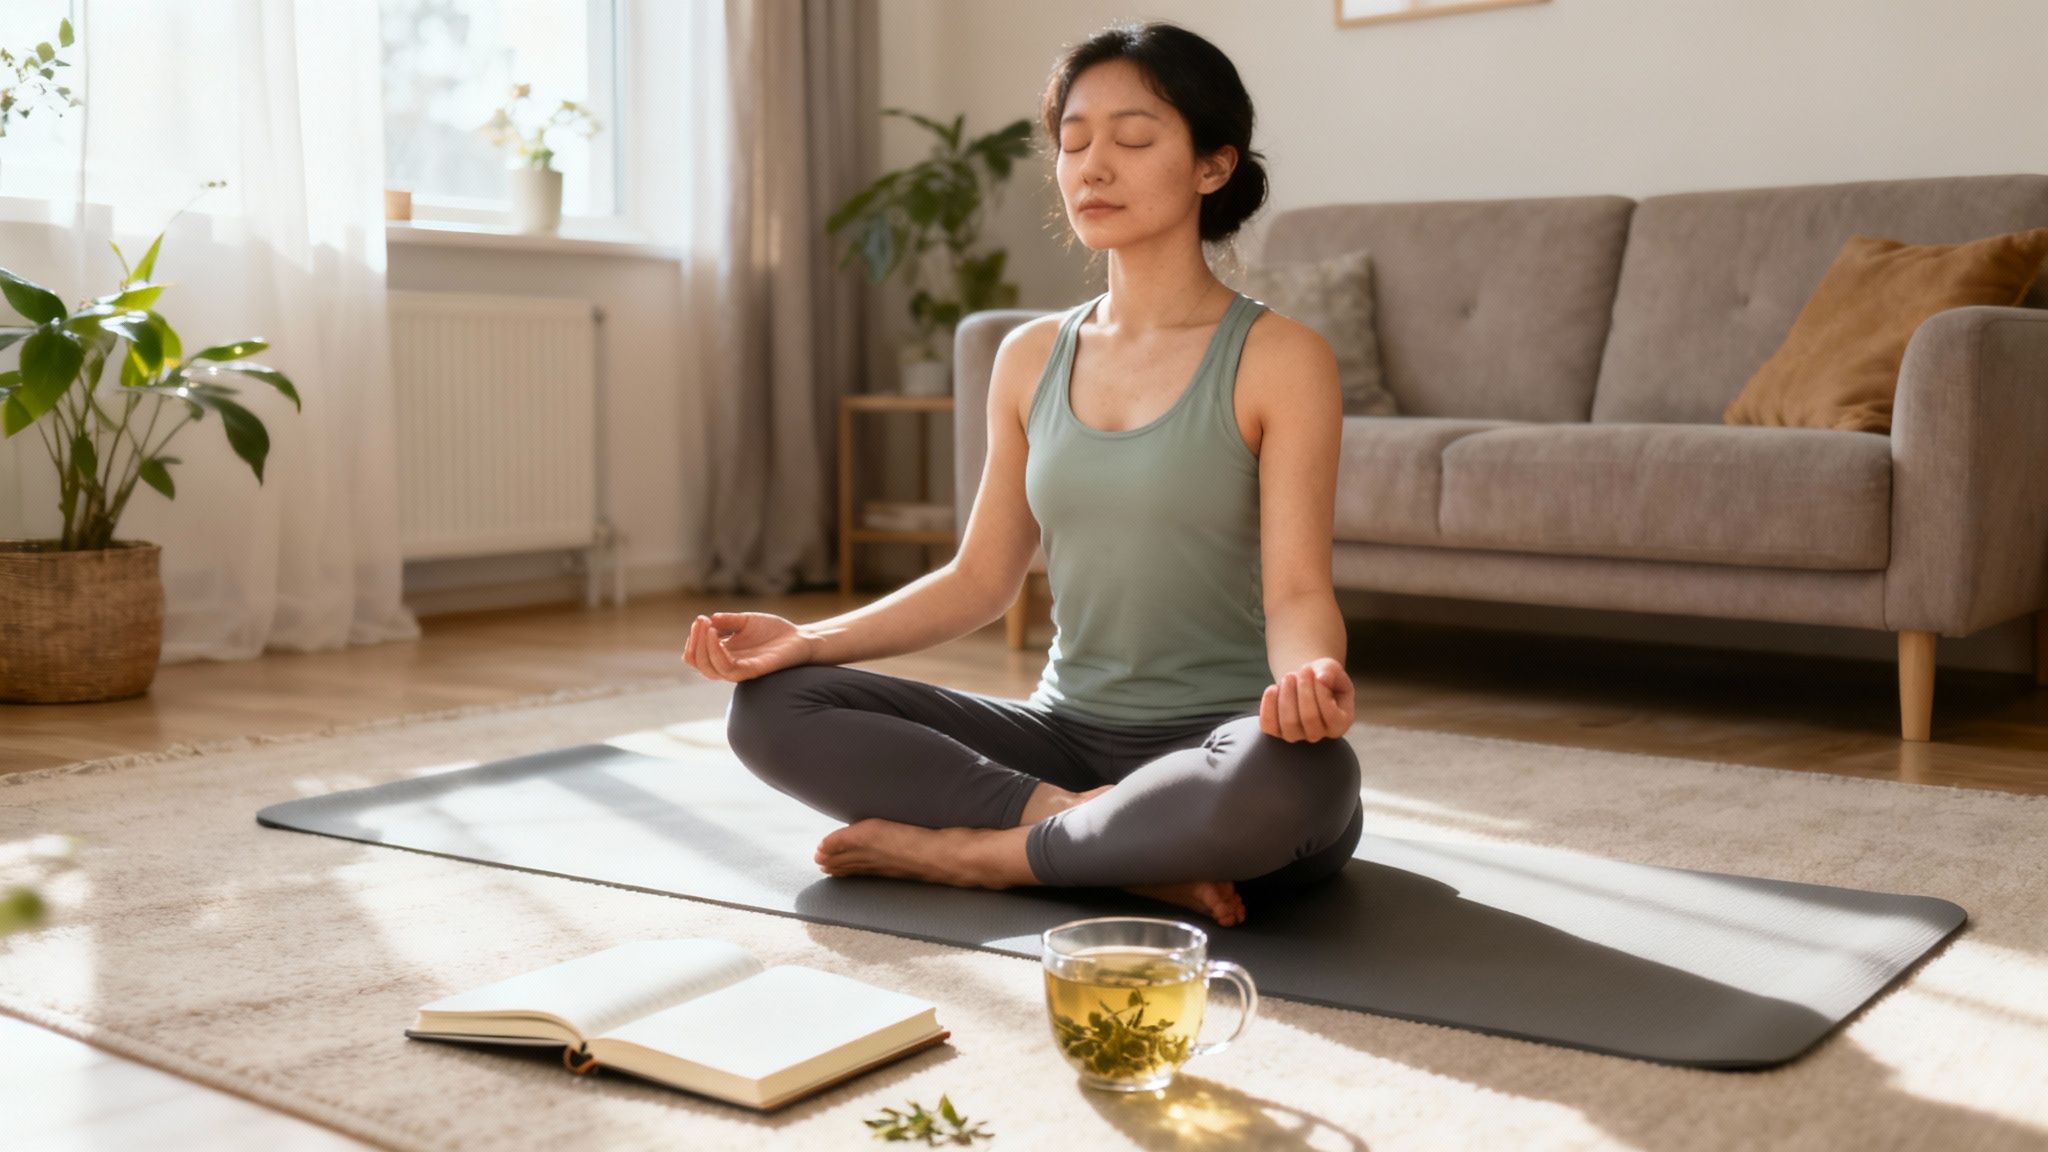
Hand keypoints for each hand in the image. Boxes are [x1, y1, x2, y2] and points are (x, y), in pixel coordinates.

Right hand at [682, 612, 815, 681]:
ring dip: (704, 648)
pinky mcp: (753, 670)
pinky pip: (729, 669)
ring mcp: (740, 669)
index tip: (699, 620)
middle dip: (695, 642)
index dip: (692, 641)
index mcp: (724, 654)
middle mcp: (729, 664)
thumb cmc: (773, 631)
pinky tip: (718, 637)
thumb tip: (708, 619)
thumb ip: (727, 621)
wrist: (799, 638)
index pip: (696, 656)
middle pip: (699, 663)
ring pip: (711, 670)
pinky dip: (718, 654)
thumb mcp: (745, 621)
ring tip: (708, 627)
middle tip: (701, 621)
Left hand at [1260, 658, 1354, 741]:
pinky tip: (1273, 688)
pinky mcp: (1276, 731)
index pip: (1332, 715)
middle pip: (1309, 719)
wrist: (1302, 680)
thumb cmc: (1321, 676)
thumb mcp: (1331, 669)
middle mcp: (1319, 734)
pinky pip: (1269, 726)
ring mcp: (1297, 735)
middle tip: (1303, 670)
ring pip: (1289, 724)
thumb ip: (1330, 672)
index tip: (1316, 672)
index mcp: (1340, 723)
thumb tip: (1322, 678)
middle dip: (1304, 690)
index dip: (1321, 692)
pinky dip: (1268, 706)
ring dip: (1287, 696)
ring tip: (1289, 677)